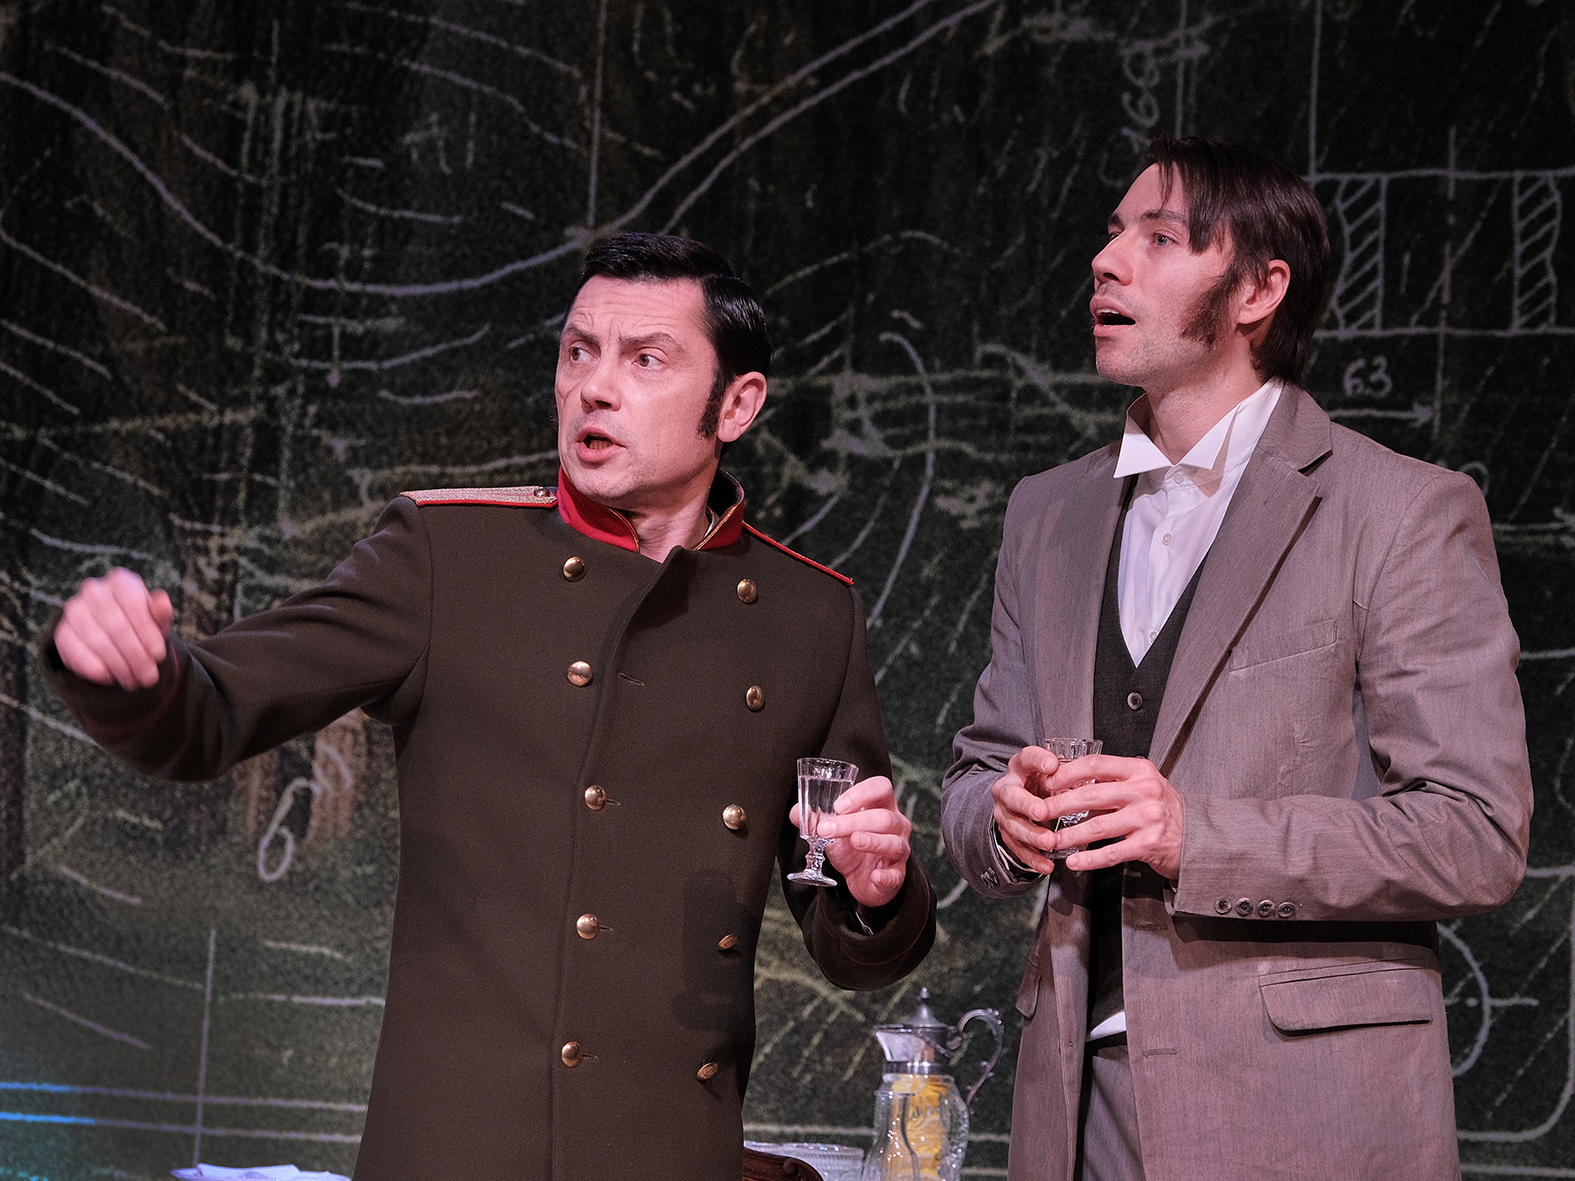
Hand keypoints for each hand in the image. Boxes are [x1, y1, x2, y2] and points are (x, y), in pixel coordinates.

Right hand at [55, 568, 173, 689]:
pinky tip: (109, 677)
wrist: (114, 636)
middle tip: (149, 677)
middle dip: (135, 655)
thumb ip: (160, 613)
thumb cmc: (141, 625)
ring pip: (98, 641)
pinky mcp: (62, 632)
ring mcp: (74, 610)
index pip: (133, 604)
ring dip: (118, 665)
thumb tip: (162, 602)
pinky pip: (76, 652)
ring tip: (133, 680)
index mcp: (121, 582)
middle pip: (116, 626)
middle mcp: (94, 590)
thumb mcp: (157, 621)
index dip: (147, 632)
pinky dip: (94, 668)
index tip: (158, 655)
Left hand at [791, 775, 909, 906]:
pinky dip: (886, 875)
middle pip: (883, 817)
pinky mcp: (897, 875)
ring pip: (893, 842)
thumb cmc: (851, 846)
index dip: (862, 793)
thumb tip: (796, 813)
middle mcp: (896, 824)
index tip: (838, 805)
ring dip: (873, 841)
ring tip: (854, 840)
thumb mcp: (832, 830)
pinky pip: (895, 875)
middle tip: (827, 829)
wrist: (863, 879)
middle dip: (854, 821)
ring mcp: (900, 850)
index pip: (881, 787)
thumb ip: (815, 819)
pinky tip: (875, 875)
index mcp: (882, 805)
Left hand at [993, 749, 1184, 879]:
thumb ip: (1111, 782)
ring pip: (1097, 826)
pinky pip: (1112, 852)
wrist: (1198, 837)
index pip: (1095, 764)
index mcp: (1139, 770)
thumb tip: (1069, 781)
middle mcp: (1144, 790)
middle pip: (1091, 794)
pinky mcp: (1149, 844)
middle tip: (1038, 812)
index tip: (1047, 781)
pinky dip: (1090, 859)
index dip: (1067, 773)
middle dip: (1059, 804)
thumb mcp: (1142, 785)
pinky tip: (1074, 862)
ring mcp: (1148, 817)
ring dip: (1069, 835)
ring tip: (1050, 840)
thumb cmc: (1163, 809)